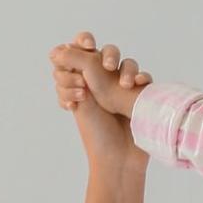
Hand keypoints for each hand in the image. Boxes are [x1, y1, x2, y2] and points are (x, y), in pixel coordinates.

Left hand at [50, 32, 150, 168]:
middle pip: (107, 54)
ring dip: (127, 69)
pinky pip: (144, 79)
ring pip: (128, 64)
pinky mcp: (141, 98)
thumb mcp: (79, 100)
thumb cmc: (96, 133)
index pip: (82, 52)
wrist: (119, 159)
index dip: (84, 42)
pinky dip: (142, 78)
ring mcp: (123, 91)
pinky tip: (137, 85)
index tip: (87, 44)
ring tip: (126, 84)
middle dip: (108, 55)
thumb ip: (72, 74)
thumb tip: (58, 50)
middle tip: (106, 66)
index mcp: (85, 83)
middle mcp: (103, 84)